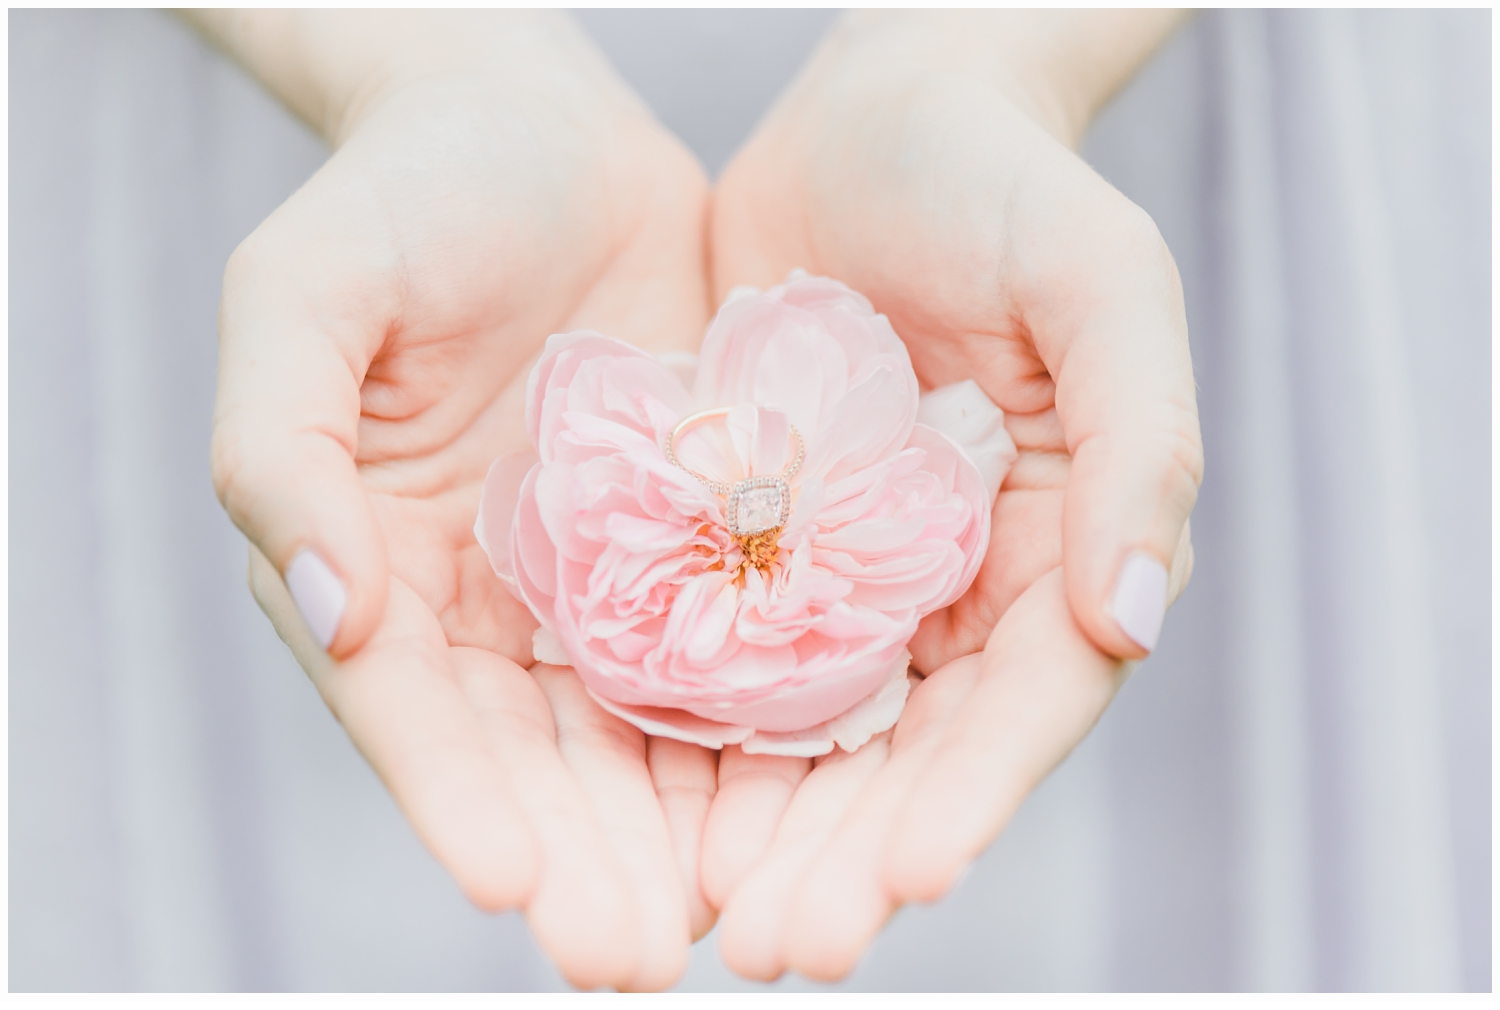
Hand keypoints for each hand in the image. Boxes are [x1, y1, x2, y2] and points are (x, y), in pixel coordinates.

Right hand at [194, 11, 716, 988]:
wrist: (540, 129)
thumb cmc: (405, 197)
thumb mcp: (304, 298)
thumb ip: (280, 455)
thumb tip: (325, 613)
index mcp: (379, 563)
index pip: (411, 708)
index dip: (453, 798)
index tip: (510, 882)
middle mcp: (491, 597)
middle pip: (532, 753)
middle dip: (581, 856)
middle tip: (632, 958)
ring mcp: (602, 575)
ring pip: (640, 729)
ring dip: (677, 832)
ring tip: (728, 924)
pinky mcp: (698, 536)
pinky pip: (734, 644)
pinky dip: (760, 728)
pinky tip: (809, 798)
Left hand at [700, 11, 1201, 979]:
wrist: (875, 120)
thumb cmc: (1005, 185)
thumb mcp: (1102, 284)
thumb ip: (1143, 446)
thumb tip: (1138, 621)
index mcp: (1057, 548)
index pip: (1024, 704)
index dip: (971, 796)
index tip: (905, 880)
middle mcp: (952, 586)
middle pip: (907, 751)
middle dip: (844, 853)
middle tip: (774, 946)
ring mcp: (846, 573)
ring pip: (804, 730)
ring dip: (754, 828)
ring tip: (693, 920)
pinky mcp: (750, 538)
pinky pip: (714, 649)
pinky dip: (681, 730)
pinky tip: (627, 797)